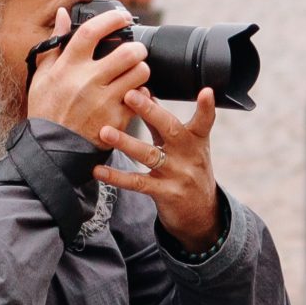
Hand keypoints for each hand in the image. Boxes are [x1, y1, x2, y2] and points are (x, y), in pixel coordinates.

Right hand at [24, 5, 148, 146]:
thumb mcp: (42, 76)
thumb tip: (63, 14)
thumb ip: (54, 44)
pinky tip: (133, 94)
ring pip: (140, 73)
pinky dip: (142, 94)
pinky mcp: (116, 119)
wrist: (52, 149)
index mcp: (67, 67)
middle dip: (137, 48)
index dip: (111, 19)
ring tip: (134, 72)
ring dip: (142, 69)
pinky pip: (141, 98)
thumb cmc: (47, 110)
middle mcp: (86, 81)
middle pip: (127, 52)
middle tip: (135, 51)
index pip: (91, 32)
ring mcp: (103, 101)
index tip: (122, 16)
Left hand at [95, 86, 222, 250]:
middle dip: (150, 110)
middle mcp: (189, 155)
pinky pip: (137, 183)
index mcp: (197, 140)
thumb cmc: (189, 169)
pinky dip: (117, 176)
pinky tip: (99, 170)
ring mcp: (177, 175)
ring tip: (105, 131)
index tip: (206, 91)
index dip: (207, 107)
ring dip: (126, 142)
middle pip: (171, 129)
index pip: (204, 121)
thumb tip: (143, 91)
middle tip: (130, 94)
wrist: (202, 213)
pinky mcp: (165, 194)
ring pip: (150, 155)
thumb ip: (163, 122)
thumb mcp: (185, 146)